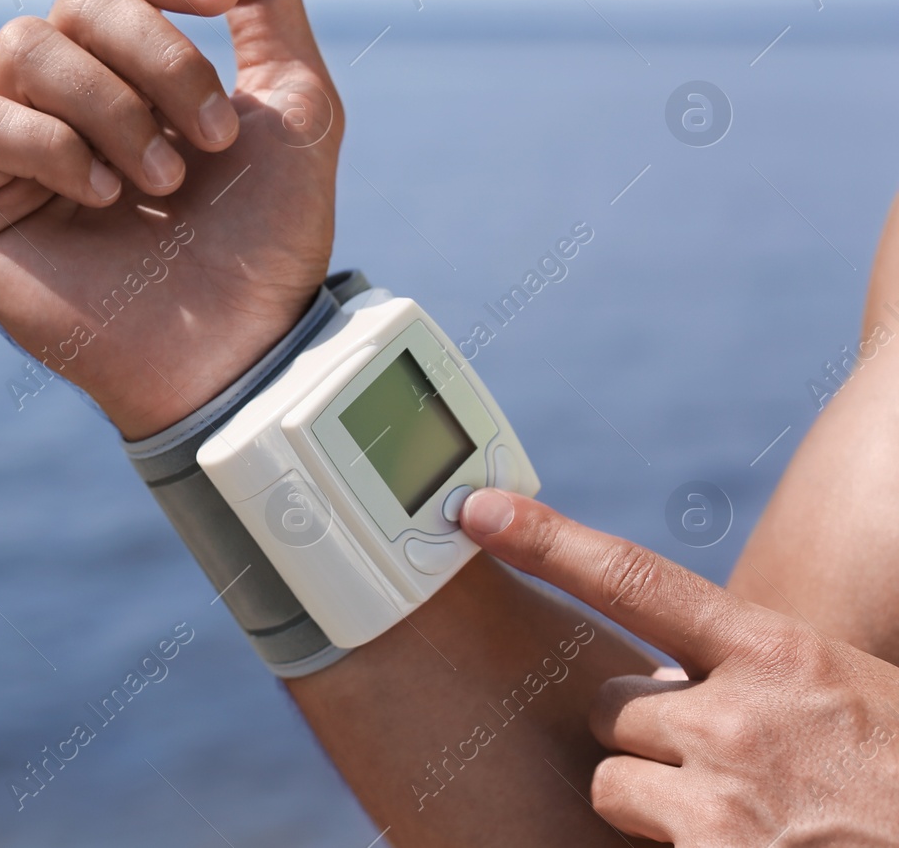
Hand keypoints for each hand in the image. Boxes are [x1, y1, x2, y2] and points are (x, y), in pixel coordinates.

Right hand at [0, 0, 342, 438]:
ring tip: (161, 181)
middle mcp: (61, 98)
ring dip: (113, 106)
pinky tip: (104, 200)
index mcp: (127, 69)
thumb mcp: (294, 104)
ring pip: (26, 47)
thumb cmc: (266, 240)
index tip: (227, 3)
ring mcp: (9, 151)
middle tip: (211, 137)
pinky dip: (54, 148)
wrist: (240, 349)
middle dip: (158, 55)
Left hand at [460, 488, 898, 845]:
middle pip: (612, 707)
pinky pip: (643, 846)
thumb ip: (753, 678)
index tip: (477, 509)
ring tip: (746, 822)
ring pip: (615, 784)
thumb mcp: (846, 701)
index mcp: (780, 656)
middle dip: (648, 737)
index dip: (547, 541)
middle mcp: (740, 718)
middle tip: (726, 767)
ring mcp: (724, 803)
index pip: (636, 581)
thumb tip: (660, 677)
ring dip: (659, 805)